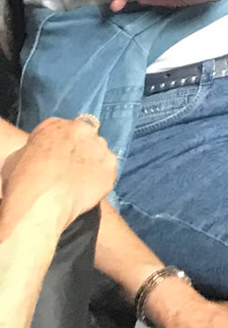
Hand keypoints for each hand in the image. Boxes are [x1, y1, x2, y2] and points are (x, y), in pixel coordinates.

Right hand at [0, 117, 116, 228]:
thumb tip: (38, 156)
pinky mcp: (111, 166)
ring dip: (91, 164)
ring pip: (98, 153)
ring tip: (79, 182)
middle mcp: (82, 130)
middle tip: (68, 169)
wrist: (42, 202)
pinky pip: (107, 171)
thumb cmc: (23, 181)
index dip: (57, 144)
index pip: (60, 129)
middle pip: (83, 137)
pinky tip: (88, 190)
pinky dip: (100, 179)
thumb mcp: (16, 159)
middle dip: (78, 150)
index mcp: (56, 125)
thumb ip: (33, 151)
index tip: (54, 157)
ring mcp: (100, 148)